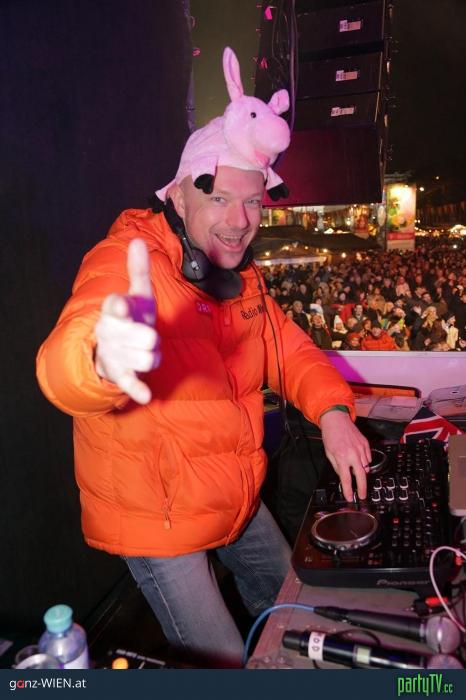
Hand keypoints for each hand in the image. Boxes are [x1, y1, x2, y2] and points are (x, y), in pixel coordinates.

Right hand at [94, 238, 160, 403]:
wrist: (115, 348)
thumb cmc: (132, 317)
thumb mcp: (137, 295)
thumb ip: (138, 271)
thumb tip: (137, 240)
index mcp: (115, 311)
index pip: (114, 307)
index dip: (119, 307)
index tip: (122, 305)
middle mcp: (110, 332)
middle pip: (130, 335)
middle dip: (144, 338)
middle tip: (151, 337)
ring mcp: (113, 354)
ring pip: (137, 358)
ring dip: (150, 358)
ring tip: (150, 353)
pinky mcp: (119, 374)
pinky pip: (128, 382)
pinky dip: (136, 389)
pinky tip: (146, 396)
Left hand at [320, 410, 371, 500]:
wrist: (336, 420)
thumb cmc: (331, 436)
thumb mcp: (329, 453)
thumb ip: (337, 466)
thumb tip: (344, 476)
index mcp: (342, 457)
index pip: (346, 478)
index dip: (348, 490)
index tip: (349, 497)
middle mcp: (353, 454)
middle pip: (361, 476)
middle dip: (362, 488)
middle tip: (362, 495)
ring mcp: (361, 449)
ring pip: (365, 467)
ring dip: (362, 472)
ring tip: (355, 469)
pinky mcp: (366, 444)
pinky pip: (368, 458)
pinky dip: (365, 462)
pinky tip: (359, 459)